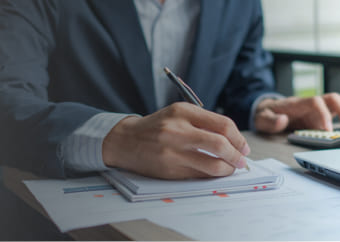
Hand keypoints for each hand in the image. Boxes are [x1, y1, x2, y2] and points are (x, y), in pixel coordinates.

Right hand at [102, 102, 249, 178]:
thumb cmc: (156, 126)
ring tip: (230, 168)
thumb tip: (233, 140)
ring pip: (212, 165)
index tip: (243, 146)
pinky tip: (214, 172)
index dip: (238, 138)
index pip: (222, 124)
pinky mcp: (169, 169)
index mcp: (182, 111)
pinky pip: (199, 175)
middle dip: (237, 155)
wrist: (126, 140)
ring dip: (227, 168)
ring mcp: (172, 151)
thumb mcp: (178, 114)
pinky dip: (211, 175)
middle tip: (242, 160)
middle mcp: (177, 130)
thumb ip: (203, 122)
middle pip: (220, 144)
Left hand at [255, 93, 339, 132]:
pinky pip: (332, 115)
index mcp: (297, 104)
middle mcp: (308, 105)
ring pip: (334, 106)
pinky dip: (337, 121)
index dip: (323, 114)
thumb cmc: (266, 114)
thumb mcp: (261, 119)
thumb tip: (282, 120)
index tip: (326, 129)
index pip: (315, 102)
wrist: (267, 111)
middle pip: (331, 99)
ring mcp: (314, 111)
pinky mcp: (316, 118)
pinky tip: (337, 133)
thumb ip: (270, 121)